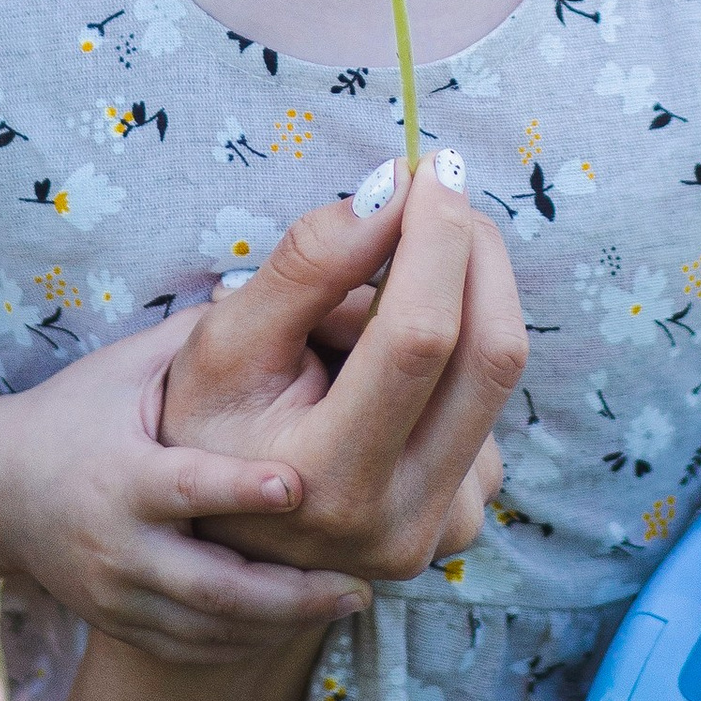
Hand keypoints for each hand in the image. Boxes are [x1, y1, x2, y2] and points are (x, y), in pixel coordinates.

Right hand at [0, 310, 378, 663]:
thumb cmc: (81, 410)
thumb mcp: (130, 365)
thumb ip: (206, 337)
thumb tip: (293, 291)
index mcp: (116, 475)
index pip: (181, 486)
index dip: (236, 489)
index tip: (296, 484)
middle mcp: (113, 546)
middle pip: (203, 585)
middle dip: (283, 592)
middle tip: (356, 584)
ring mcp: (114, 596)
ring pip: (205, 628)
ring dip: (280, 622)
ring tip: (348, 598)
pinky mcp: (119, 627)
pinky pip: (190, 650)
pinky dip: (247, 641)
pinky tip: (301, 619)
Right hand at [162, 158, 525, 586]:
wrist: (215, 530)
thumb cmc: (208, 426)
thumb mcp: (224, 340)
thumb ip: (308, 264)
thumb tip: (395, 187)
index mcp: (330, 486)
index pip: (421, 339)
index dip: (437, 238)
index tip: (433, 170)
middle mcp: (403, 525)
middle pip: (493, 354)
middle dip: (473, 252)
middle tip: (436, 194)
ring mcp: (446, 530)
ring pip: (493, 371)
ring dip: (445, 307)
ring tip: (350, 322)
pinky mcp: (470, 519)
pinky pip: (485, 402)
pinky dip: (448, 358)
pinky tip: (380, 375)